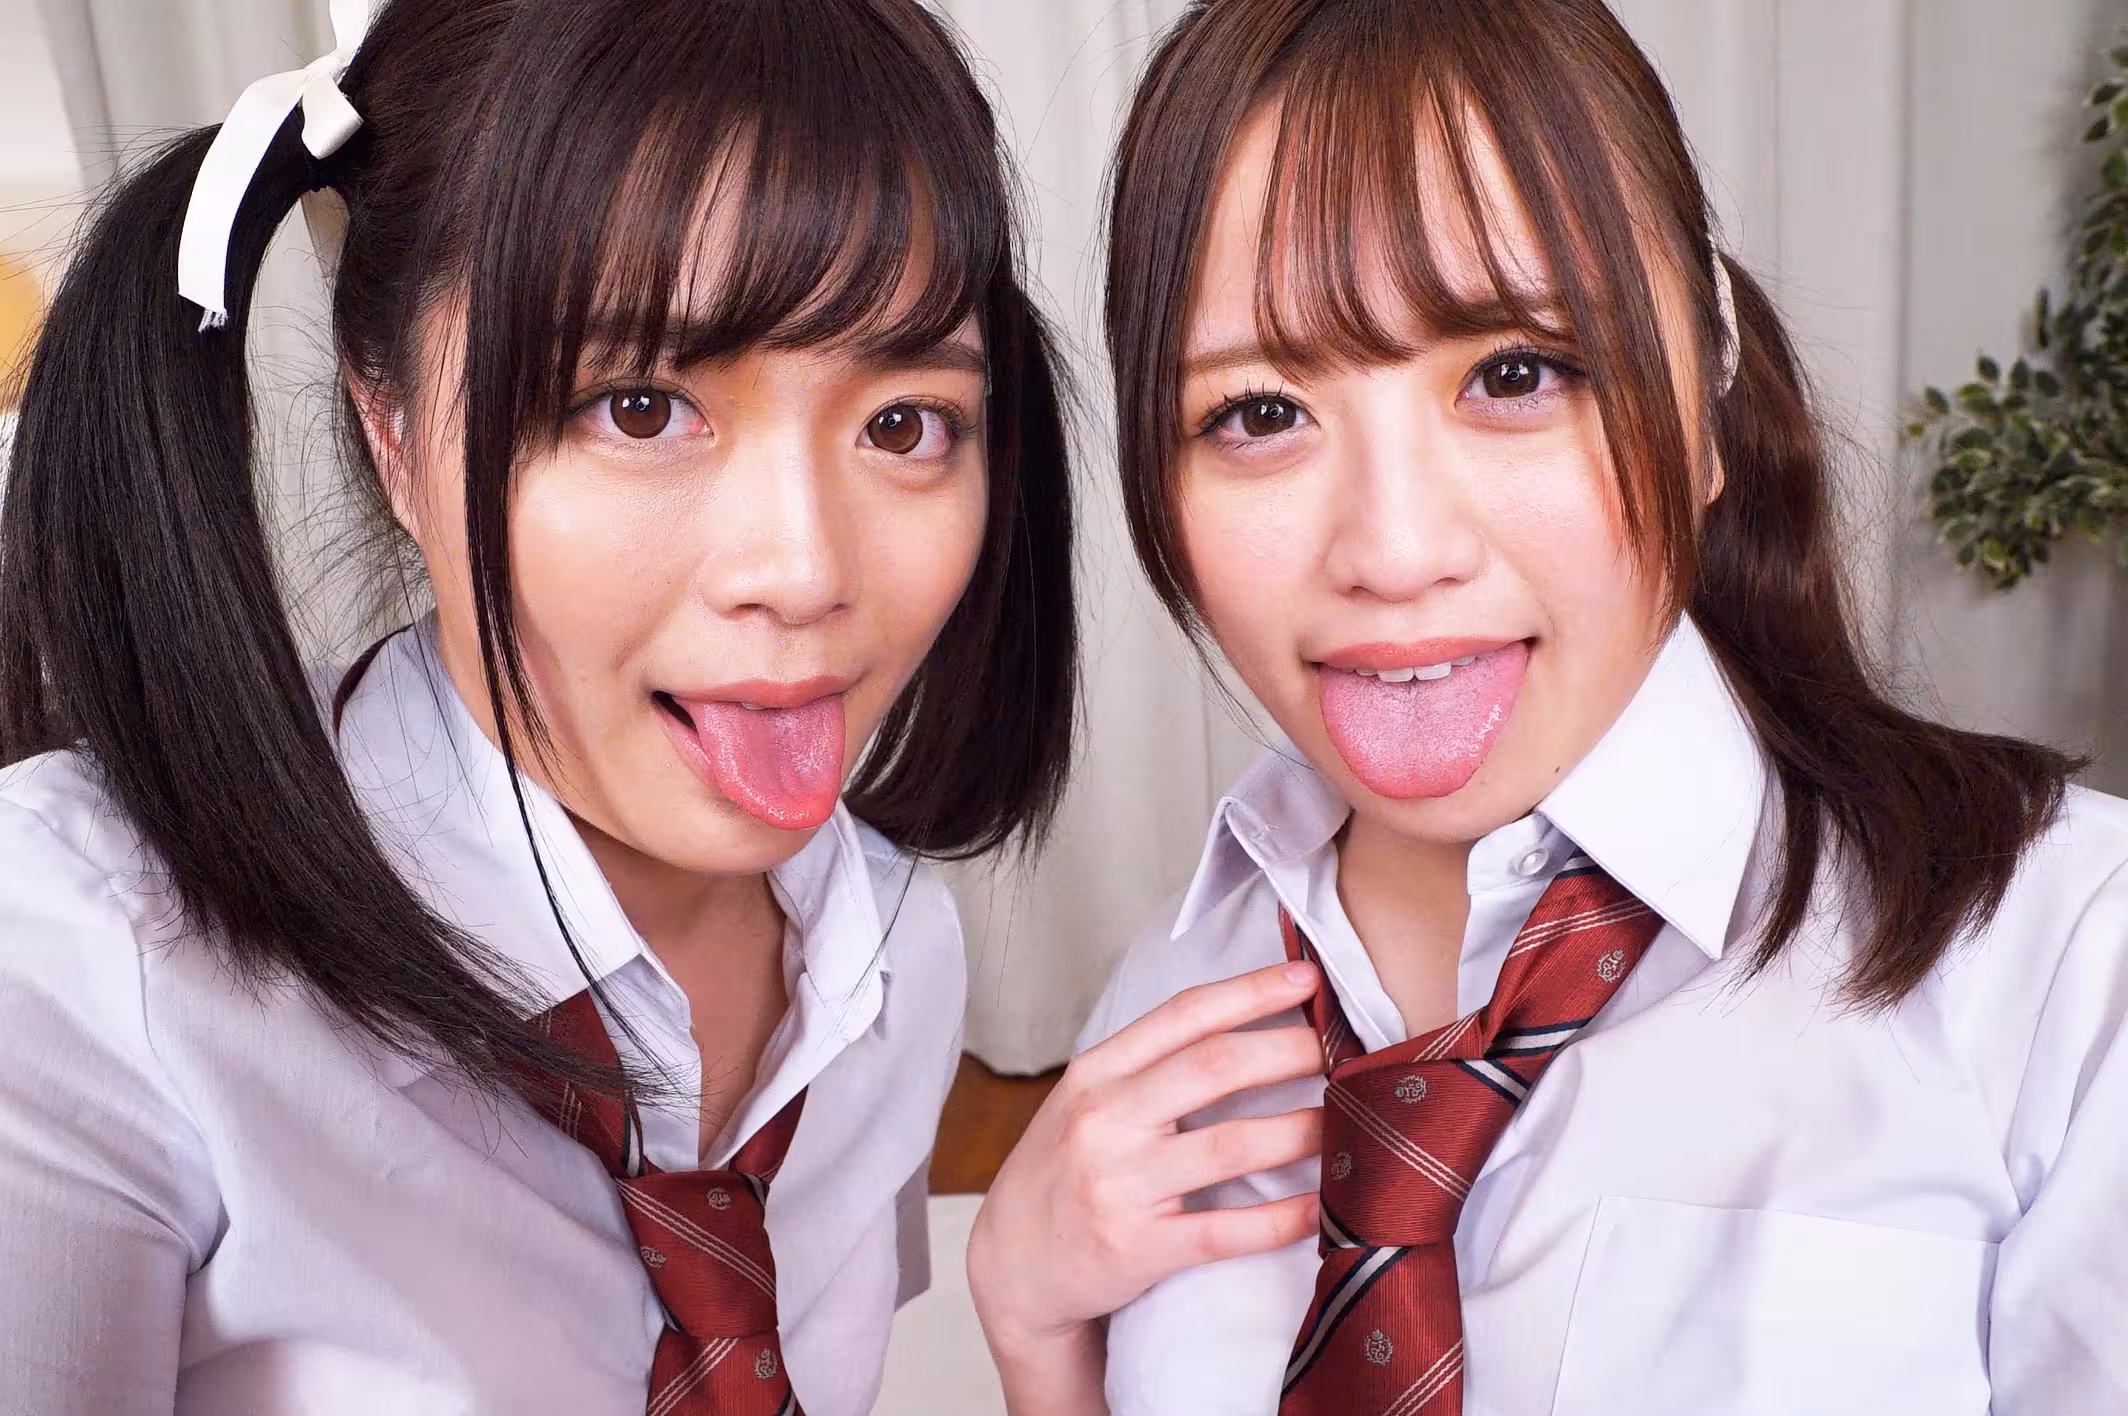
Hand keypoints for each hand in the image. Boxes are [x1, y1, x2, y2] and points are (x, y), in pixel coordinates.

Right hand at [968, 962, 1327, 1413]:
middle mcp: (1105, 1119)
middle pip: (1216, 1068)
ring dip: (1303, 1131)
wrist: (1012, 1266)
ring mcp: (1120, 1185)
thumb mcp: (1087, 1101)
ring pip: (1231, 1146)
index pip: (1184, 1014)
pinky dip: (1283, 1217)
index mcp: (1096, 1072)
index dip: (1252, 991)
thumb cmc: (1064, 1172)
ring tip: (1349, 1120)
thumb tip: (1245, 1026)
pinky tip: (1322, 1206)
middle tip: (1342, 1049)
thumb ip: (1150, 1066)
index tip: (1308, 978)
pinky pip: (1227, 1231)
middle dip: (1291, 1051)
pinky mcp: (1138, 1248)